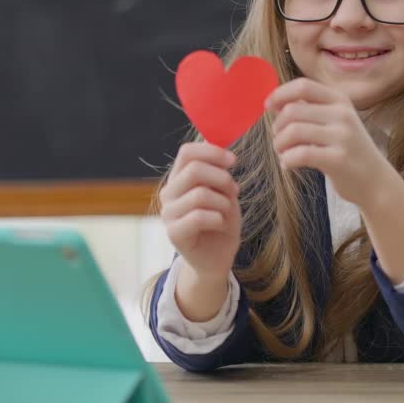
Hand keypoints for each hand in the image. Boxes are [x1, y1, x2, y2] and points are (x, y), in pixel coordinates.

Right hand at [159, 142, 241, 284]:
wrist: (217, 258)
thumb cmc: (221, 222)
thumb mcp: (224, 192)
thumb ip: (218, 171)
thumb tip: (217, 144)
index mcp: (179, 178)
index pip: (187, 152)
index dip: (212, 152)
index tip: (233, 161)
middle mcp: (169, 193)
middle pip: (194, 170)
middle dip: (222, 178)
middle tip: (235, 190)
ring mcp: (168, 214)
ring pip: (200, 194)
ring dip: (223, 202)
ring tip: (227, 212)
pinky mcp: (173, 233)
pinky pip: (199, 216)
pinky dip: (219, 219)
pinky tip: (221, 225)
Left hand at [266, 78, 392, 208]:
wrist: (375, 181)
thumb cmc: (348, 151)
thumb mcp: (336, 122)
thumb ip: (311, 109)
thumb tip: (276, 102)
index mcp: (340, 100)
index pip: (303, 86)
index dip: (279, 94)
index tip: (267, 107)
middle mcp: (342, 114)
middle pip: (292, 110)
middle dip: (277, 127)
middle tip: (279, 141)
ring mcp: (342, 136)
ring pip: (293, 131)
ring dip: (279, 144)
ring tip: (283, 154)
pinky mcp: (338, 159)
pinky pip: (300, 154)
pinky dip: (287, 160)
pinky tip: (288, 165)